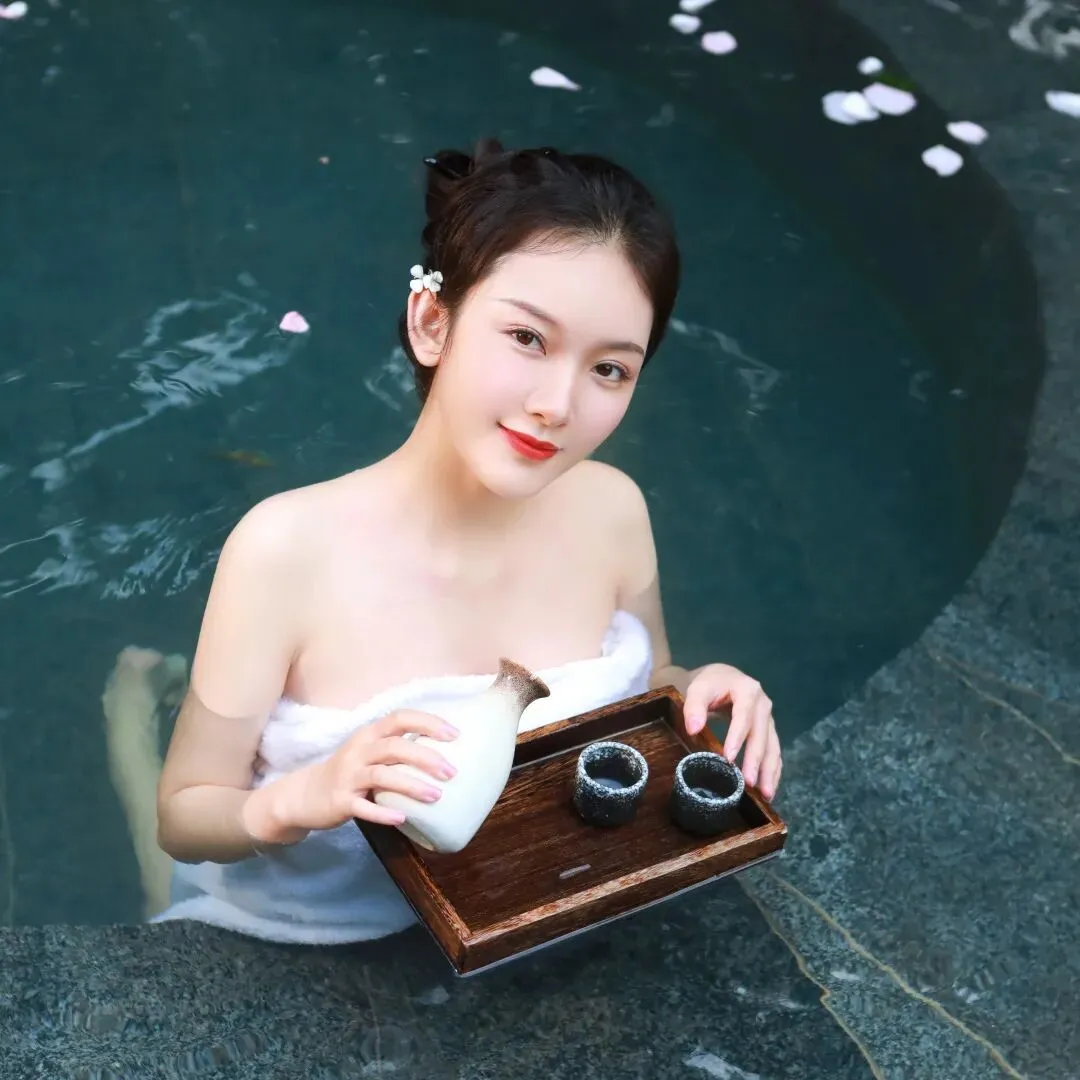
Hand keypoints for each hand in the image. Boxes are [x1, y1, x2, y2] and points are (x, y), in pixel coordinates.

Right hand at [252, 709, 459, 838]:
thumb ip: (397, 749)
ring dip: (411, 785)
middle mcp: (358, 751)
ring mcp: (347, 776)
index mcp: (369, 734)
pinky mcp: (339, 801)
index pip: (400, 718)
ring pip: (381, 775)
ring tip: (436, 796)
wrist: (303, 795)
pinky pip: (363, 807)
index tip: (455, 735)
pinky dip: (383, 813)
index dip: (428, 723)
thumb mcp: (369, 752)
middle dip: (426, 757)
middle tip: (452, 772)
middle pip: (394, 746)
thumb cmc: (348, 772)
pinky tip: (402, 819)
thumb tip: (442, 752)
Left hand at [683, 664, 781, 799]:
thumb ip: (694, 706)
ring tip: (766, 794)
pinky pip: (774, 751)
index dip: (737, 738)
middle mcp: (763, 705)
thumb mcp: (698, 689)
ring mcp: (769, 719)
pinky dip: (772, 770)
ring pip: (773, 747)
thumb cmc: (709, 684)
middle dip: (756, 761)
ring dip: (770, 771)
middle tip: (749, 783)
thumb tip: (693, 729)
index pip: (744, 717)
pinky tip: (769, 788)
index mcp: (747, 691)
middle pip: (761, 735)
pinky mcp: (769, 730)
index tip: (728, 759)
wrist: (721, 679)